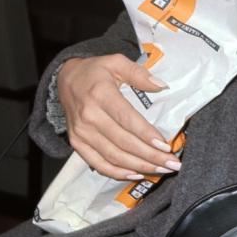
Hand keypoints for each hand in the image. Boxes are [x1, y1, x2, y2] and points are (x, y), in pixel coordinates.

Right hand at [56, 54, 180, 180]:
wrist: (66, 79)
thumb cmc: (94, 71)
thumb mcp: (116, 62)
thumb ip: (139, 73)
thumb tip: (162, 86)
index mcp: (100, 94)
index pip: (127, 119)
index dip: (147, 135)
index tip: (165, 145)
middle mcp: (89, 116)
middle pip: (123, 142)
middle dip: (150, 156)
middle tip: (171, 163)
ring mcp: (81, 132)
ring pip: (113, 157)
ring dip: (139, 166)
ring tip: (160, 169)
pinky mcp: (77, 143)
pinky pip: (98, 163)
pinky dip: (117, 172)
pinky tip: (135, 173)